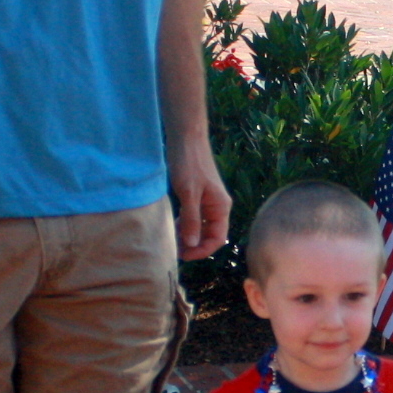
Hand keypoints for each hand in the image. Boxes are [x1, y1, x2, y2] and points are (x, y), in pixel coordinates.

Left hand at [174, 143, 230, 259]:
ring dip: (188, 235)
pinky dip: (185, 224)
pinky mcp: (198, 196)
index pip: (217, 239)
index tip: (184, 255)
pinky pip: (194, 217)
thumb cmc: (189, 163)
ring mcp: (208, 201)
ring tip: (171, 239)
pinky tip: (173, 225)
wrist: (186, 137)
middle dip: (193, 245)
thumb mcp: (188, 193)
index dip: (202, 250)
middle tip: (173, 249)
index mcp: (221, 207)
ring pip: (200, 227)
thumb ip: (191, 219)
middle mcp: (217, 207)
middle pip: (209, 235)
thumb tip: (192, 244)